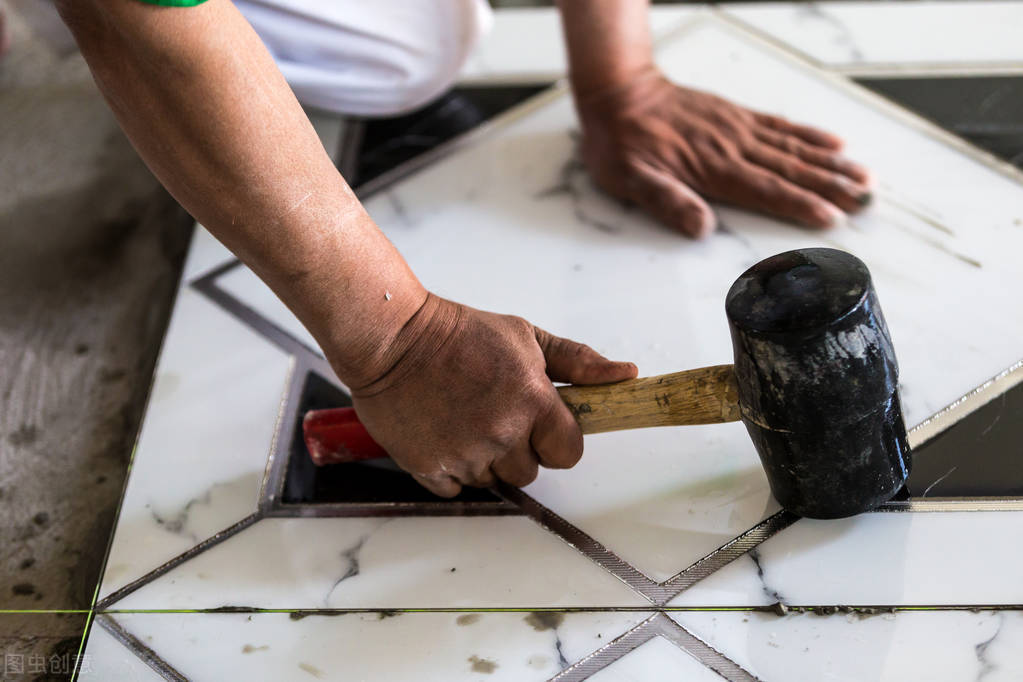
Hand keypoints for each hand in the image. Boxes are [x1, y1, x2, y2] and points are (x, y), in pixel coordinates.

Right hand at [344, 294, 637, 496]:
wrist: (391, 337)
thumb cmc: (459, 332)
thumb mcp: (526, 336)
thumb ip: (578, 362)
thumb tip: (626, 374)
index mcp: (533, 401)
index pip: (569, 453)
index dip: (557, 440)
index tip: (540, 425)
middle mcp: (502, 433)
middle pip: (530, 472)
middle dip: (518, 449)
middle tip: (494, 414)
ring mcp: (464, 454)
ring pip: (493, 481)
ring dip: (484, 459)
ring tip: (464, 418)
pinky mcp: (429, 467)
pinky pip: (455, 489)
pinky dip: (452, 469)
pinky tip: (443, 433)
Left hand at [574, 69, 872, 237]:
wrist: (618, 93)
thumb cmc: (620, 143)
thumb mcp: (630, 179)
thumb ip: (666, 201)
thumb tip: (700, 228)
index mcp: (712, 169)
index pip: (766, 191)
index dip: (801, 205)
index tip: (833, 218)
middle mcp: (733, 147)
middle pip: (791, 170)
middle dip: (832, 186)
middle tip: (868, 200)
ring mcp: (738, 129)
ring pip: (794, 148)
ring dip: (832, 164)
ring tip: (866, 176)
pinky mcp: (736, 116)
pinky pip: (780, 125)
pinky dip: (809, 134)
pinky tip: (834, 143)